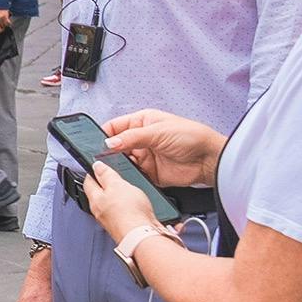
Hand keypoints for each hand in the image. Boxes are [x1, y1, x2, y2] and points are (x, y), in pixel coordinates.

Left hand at [85, 162, 162, 248]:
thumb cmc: (129, 213)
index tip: (97, 167)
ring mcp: (111, 221)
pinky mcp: (123, 226)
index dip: (93, 172)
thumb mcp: (117, 185)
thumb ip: (107, 175)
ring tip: (124, 189)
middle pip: (98, 194)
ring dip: (115, 197)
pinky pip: (121, 213)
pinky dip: (125, 207)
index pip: (88, 182)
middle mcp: (99, 212)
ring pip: (110, 204)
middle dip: (104, 185)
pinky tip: (133, 205)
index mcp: (95, 200)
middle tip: (111, 176)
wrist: (142, 235)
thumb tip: (97, 166)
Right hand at [101, 109, 225, 187]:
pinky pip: (133, 176)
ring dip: (117, 166)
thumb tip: (110, 142)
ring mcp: (145, 157)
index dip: (103, 134)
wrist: (208, 159)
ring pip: (122, 162)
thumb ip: (132, 138)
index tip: (93, 143)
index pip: (115, 127)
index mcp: (142, 122)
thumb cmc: (191, 137)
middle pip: (116, 146)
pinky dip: (127, 178)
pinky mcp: (150, 173)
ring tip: (110, 169)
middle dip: (107, 152)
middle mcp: (141, 139)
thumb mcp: (158, 132)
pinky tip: (124, 179)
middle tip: (99, 158)